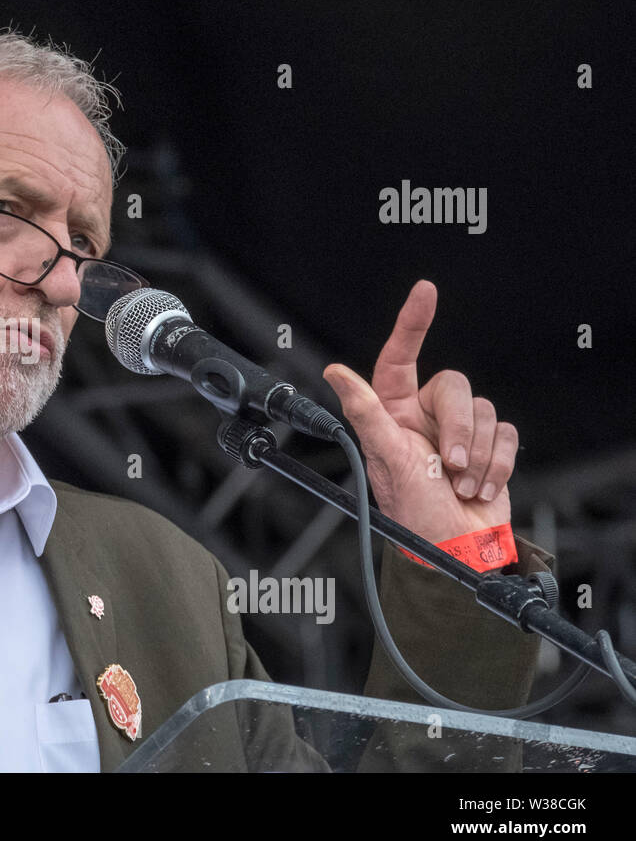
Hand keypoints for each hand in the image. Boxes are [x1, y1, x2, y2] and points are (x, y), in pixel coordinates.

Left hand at [322, 280, 518, 545]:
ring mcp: (459, 431)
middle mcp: (424, 415)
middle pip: (455, 386)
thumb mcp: (385, 459)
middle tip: (447, 466)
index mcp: (392, 411)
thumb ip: (365, 412)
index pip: (398, 357)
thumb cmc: (413, 513)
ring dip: (476, 455)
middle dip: (456, 430)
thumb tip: (334, 372)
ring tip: (459, 484)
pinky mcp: (491, 446)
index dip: (412, 322)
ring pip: (484, 410)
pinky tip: (481, 487)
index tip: (425, 291)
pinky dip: (498, 464)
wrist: (455, 550)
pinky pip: (506, 433)